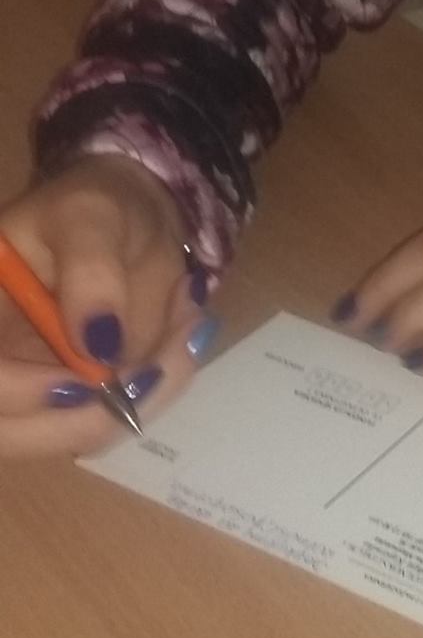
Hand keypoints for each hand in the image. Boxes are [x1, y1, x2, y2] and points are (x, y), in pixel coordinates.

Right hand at [0, 156, 216, 458]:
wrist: (133, 215)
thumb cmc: (96, 204)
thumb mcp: (90, 213)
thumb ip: (90, 271)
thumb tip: (98, 347)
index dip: (17, 392)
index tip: (84, 381)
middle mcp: (2, 362)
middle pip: (15, 432)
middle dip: (95, 415)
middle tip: (163, 363)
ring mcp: (39, 388)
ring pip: (78, 433)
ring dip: (146, 395)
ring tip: (189, 323)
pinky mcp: (86, 398)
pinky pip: (122, 416)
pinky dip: (165, 383)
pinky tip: (186, 329)